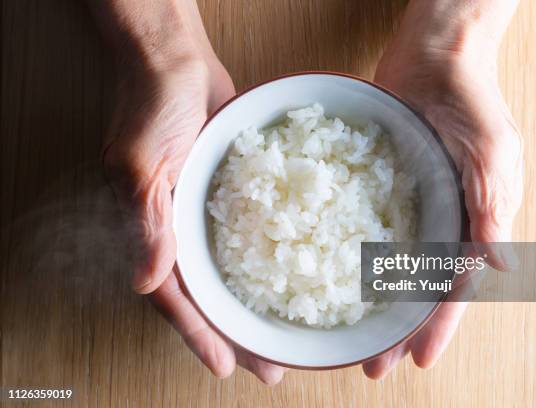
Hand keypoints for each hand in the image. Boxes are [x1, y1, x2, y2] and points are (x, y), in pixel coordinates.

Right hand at [102, 27, 285, 383]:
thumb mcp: (142, 165)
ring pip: (230, 270)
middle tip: (270, 364)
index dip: (200, 333)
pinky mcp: (230, 190)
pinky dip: (266, 257)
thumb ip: (147, 224)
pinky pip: (248, 232)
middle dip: (235, 330)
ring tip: (284, 333)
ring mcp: (206, 211)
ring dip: (254, 302)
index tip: (227, 365)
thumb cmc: (151, 104)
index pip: (175, 295)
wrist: (175, 59)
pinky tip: (291, 273)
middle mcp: (179, 227)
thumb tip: (146, 284)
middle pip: (208, 292)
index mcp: (152, 228)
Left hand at [363, 0, 522, 377]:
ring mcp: (407, 205)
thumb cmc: (472, 98)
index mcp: (472, 220)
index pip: (456, 286)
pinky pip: (364, 226)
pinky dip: (350, 254)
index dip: (437, 325)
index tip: (416, 359)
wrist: (434, 53)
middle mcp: (438, 221)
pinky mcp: (378, 185)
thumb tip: (497, 268)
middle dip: (397, 327)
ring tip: (347, 335)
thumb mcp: (493, 153)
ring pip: (387, 265)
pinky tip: (327, 275)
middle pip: (417, 287)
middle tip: (372, 364)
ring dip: (370, 302)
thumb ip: (492, 210)